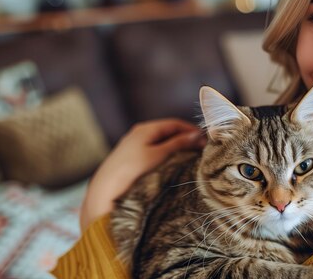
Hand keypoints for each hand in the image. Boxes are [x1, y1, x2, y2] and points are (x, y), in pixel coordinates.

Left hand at [79, 118, 205, 230]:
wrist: (106, 188)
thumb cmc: (133, 169)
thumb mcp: (159, 154)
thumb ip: (178, 143)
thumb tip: (197, 134)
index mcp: (146, 128)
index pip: (175, 123)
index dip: (191, 130)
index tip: (206, 140)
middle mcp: (140, 133)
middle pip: (168, 132)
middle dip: (185, 139)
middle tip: (201, 150)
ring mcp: (135, 145)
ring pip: (162, 143)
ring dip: (177, 148)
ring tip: (190, 158)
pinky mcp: (132, 158)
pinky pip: (155, 151)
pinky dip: (167, 155)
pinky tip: (173, 164)